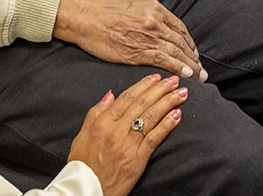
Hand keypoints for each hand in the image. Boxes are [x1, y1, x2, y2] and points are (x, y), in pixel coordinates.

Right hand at [53, 0, 207, 81]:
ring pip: (176, 52)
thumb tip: (157, 25)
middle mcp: (155, 21)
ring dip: (189, 65)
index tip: (193, 52)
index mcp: (154, 8)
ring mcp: (148, 36)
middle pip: (181, 41)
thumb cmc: (103, 8)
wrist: (85, 16)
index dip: (189, 42)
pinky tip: (185, 75)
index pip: (179, 27)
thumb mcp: (132, 3)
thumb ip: (148, 14)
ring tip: (198, 76)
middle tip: (202, 69)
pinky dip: (176, 67)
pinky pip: (163, 60)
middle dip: (192, 56)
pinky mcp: (137, 51)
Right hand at [67, 74, 186, 195]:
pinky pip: (155, 138)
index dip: (143, 85)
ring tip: (181, 94)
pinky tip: (177, 115)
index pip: (127, 98)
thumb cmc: (83, 164)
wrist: (86, 189)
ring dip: (168, 103)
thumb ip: (95, 113)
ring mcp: (128, 145)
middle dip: (160, 90)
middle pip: (142, 104)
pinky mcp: (138, 159)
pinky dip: (167, 125)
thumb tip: (110, 95)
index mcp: (103, 123)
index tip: (156, 77)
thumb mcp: (81, 135)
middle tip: (174, 80)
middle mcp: (116, 130)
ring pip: (150, 117)